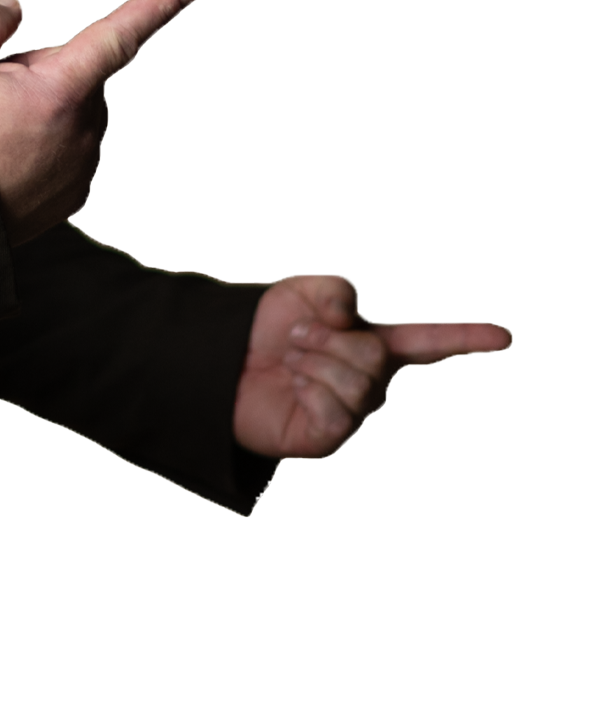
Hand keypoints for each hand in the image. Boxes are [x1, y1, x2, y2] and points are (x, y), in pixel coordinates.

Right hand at [0, 0, 200, 247]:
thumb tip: (7, 12)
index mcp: (58, 92)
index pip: (118, 35)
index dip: (155, 6)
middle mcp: (78, 133)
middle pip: (74, 78)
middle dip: (39, 75)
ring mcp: (76, 169)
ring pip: (69, 116)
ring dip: (38, 113)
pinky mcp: (67, 197)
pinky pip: (64, 154)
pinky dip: (39, 148)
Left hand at [233, 274, 512, 457]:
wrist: (221, 361)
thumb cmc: (265, 330)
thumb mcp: (301, 293)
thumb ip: (335, 291)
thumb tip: (350, 316)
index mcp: (374, 343)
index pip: (428, 341)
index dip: (465, 338)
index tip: (504, 336)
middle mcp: (371, 380)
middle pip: (374, 353)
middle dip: (325, 335)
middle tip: (295, 337)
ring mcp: (353, 410)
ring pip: (354, 379)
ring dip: (310, 358)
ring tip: (291, 360)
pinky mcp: (330, 435)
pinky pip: (334, 409)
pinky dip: (307, 388)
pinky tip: (293, 388)